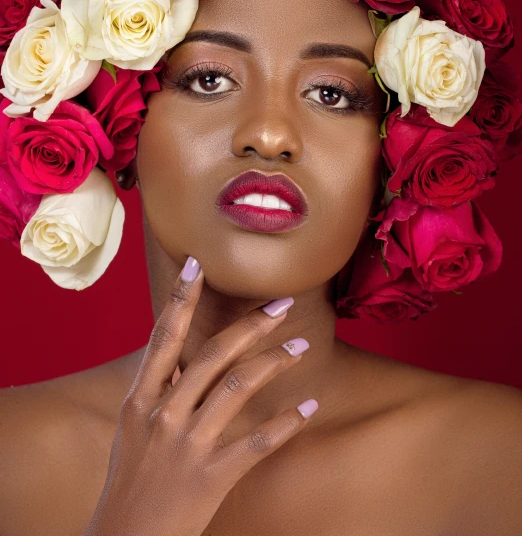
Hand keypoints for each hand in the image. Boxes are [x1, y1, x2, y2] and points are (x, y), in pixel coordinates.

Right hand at [83, 257, 316, 535]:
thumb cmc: (131, 481)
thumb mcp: (133, 429)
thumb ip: (157, 392)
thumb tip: (179, 359)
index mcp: (140, 400)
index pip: (163, 337)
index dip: (180, 299)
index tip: (198, 264)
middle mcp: (163, 415)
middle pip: (211, 355)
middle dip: (249, 326)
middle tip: (282, 305)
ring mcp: (188, 446)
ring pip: (236, 388)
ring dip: (273, 364)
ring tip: (300, 349)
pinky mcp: (211, 477)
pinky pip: (257, 442)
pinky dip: (286, 424)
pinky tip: (307, 408)